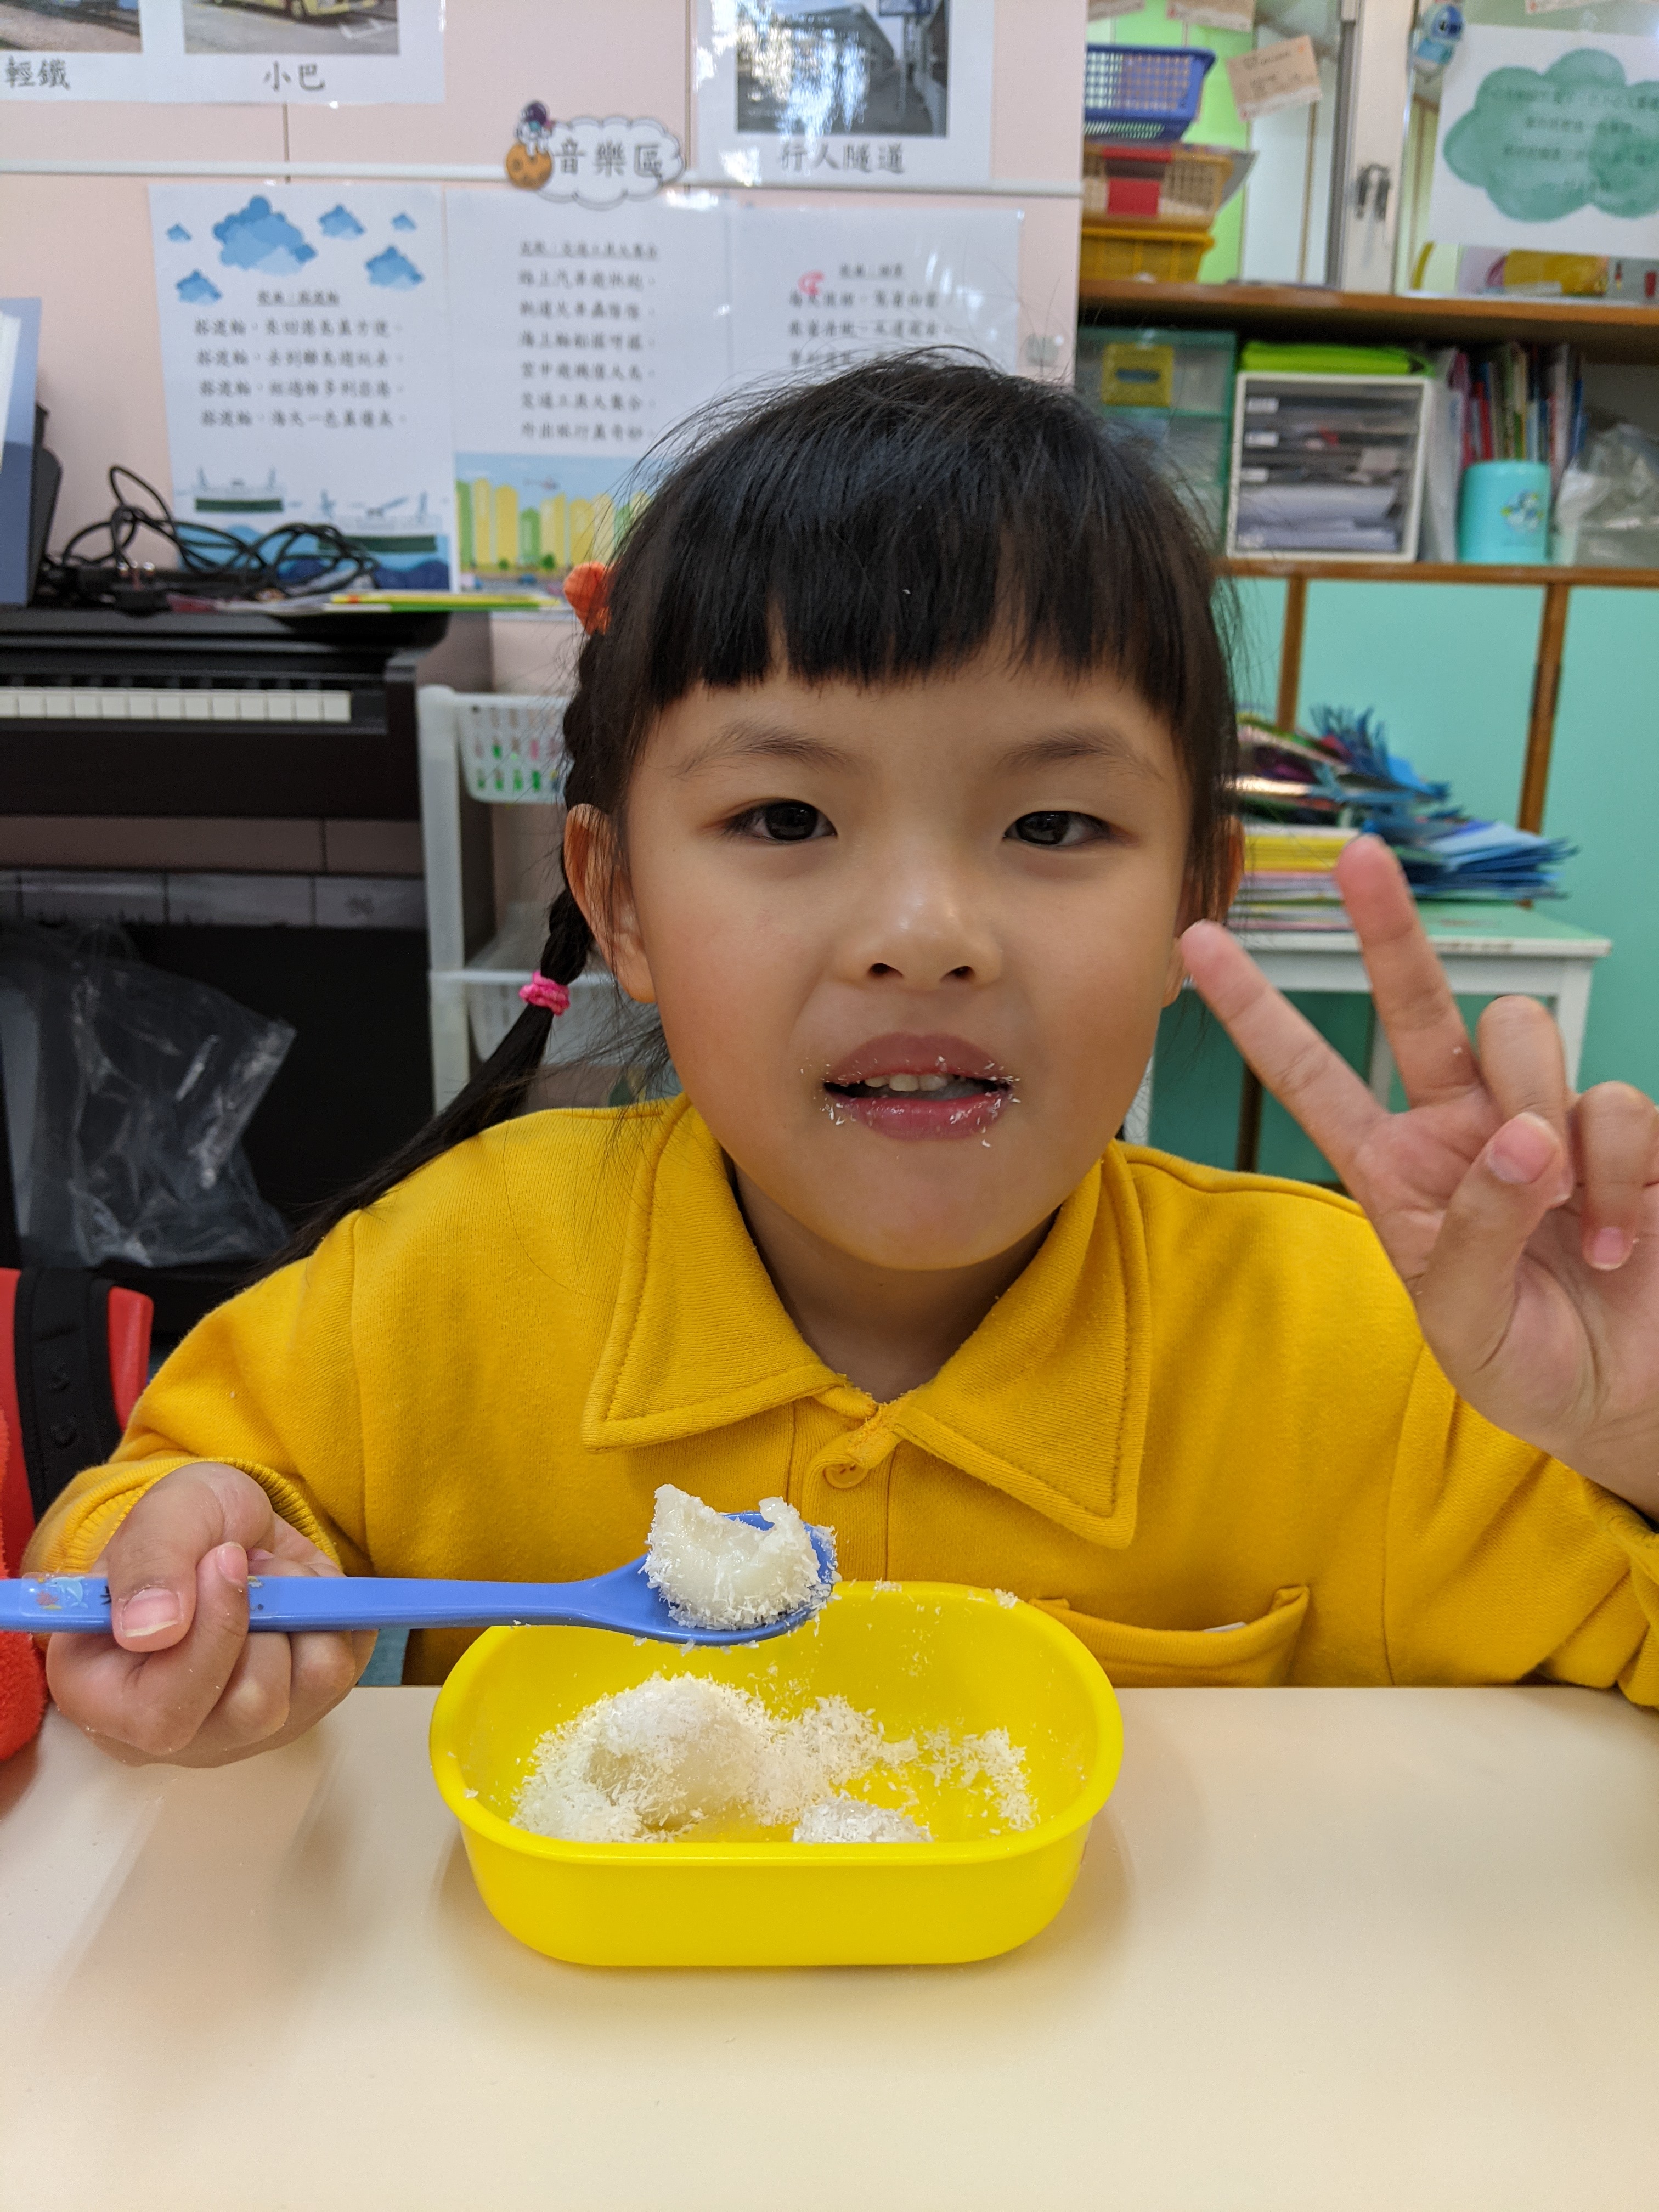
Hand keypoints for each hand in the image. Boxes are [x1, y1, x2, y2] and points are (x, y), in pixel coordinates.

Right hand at [46, 1463, 373, 1767]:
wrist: (231, 1531)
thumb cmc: (184, 1530)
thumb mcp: (160, 1517)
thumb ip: (149, 1563)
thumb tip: (153, 1632)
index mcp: (103, 1696)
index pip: (162, 1714)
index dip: (211, 1637)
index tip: (225, 1560)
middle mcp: (168, 1732)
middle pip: (250, 1709)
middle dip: (263, 1616)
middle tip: (241, 1560)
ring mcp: (239, 1732)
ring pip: (305, 1693)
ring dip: (298, 1611)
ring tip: (264, 1577)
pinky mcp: (299, 1713)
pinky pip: (342, 1674)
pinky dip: (330, 1618)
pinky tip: (292, 1598)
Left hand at [1182, 836, 1658, 1516]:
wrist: (1621, 1397)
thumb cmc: (1524, 1361)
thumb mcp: (1468, 1319)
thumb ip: (1480, 1229)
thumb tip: (1523, 1136)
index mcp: (1394, 1167)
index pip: (1312, 1076)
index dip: (1257, 1013)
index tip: (1194, 946)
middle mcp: (1462, 1124)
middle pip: (1419, 1001)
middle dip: (1387, 927)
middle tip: (1355, 855)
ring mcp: (1544, 1118)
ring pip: (1524, 1039)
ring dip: (1545, 1118)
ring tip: (1570, 1226)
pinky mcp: (1622, 1130)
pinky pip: (1617, 1104)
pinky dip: (1621, 1174)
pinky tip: (1619, 1240)